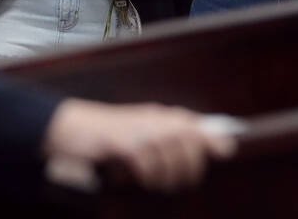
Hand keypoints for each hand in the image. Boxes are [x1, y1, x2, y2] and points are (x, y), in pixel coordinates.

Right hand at [43, 99, 236, 192]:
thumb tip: (223, 146)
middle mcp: (151, 118)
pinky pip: (146, 162)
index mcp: (159, 115)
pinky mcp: (122, 142)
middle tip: (179, 180)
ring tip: (159, 182)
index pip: (194, 124)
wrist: (71, 128)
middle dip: (190, 164)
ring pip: (169, 153)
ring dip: (167, 174)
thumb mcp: (143, 133)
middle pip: (187, 140)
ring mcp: (137, 129)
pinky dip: (147, 174)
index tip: (226, 150)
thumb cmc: (109, 134)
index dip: (212, 138)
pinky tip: (141, 177)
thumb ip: (178, 139)